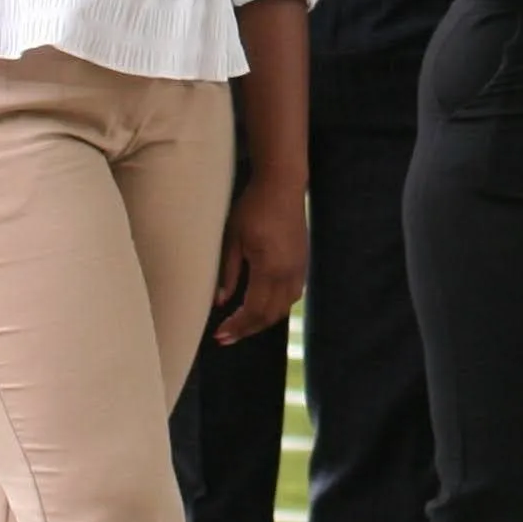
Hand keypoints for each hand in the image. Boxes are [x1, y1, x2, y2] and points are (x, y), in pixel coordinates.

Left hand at [210, 171, 308, 343]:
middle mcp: (288, 273)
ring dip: (263, 320)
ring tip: (243, 324)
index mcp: (269, 268)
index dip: (237, 326)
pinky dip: (277, 306)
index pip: (253, 310)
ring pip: (284, 307)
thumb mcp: (233, 238)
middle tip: (227, 337)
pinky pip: (293, 294)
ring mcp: (299, 267)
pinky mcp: (303, 261)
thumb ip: (228, 272)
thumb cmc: (253, 207)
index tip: (219, 335)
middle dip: (248, 329)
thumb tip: (220, 302)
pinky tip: (264, 305)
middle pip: (270, 314)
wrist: (282, 184)